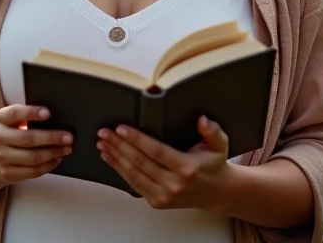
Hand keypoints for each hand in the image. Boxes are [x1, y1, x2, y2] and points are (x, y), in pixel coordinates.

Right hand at [0, 104, 72, 184]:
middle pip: (27, 138)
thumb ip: (28, 115)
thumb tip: (56, 118)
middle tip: (68, 137)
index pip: (14, 113)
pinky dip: (48, 166)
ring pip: (32, 157)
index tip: (48, 113)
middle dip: (51, 138)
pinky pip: (32, 172)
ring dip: (53, 153)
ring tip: (67, 149)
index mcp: (1, 119)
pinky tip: (57, 159)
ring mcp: (1, 157)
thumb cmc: (12, 131)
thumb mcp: (15, 119)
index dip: (31, 112)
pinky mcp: (8, 173)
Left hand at [96, 115, 230, 210]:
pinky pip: (134, 184)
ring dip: (115, 157)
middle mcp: (173, 184)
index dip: (137, 139)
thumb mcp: (219, 144)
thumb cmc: (214, 165)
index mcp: (186, 168)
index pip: (156, 151)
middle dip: (119, 145)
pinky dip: (119, 170)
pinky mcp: (156, 201)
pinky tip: (110, 158)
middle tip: (105, 132)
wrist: (215, 192)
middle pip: (140, 162)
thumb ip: (212, 130)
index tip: (122, 128)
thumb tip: (202, 120)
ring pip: (133, 174)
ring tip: (103, 143)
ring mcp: (164, 195)